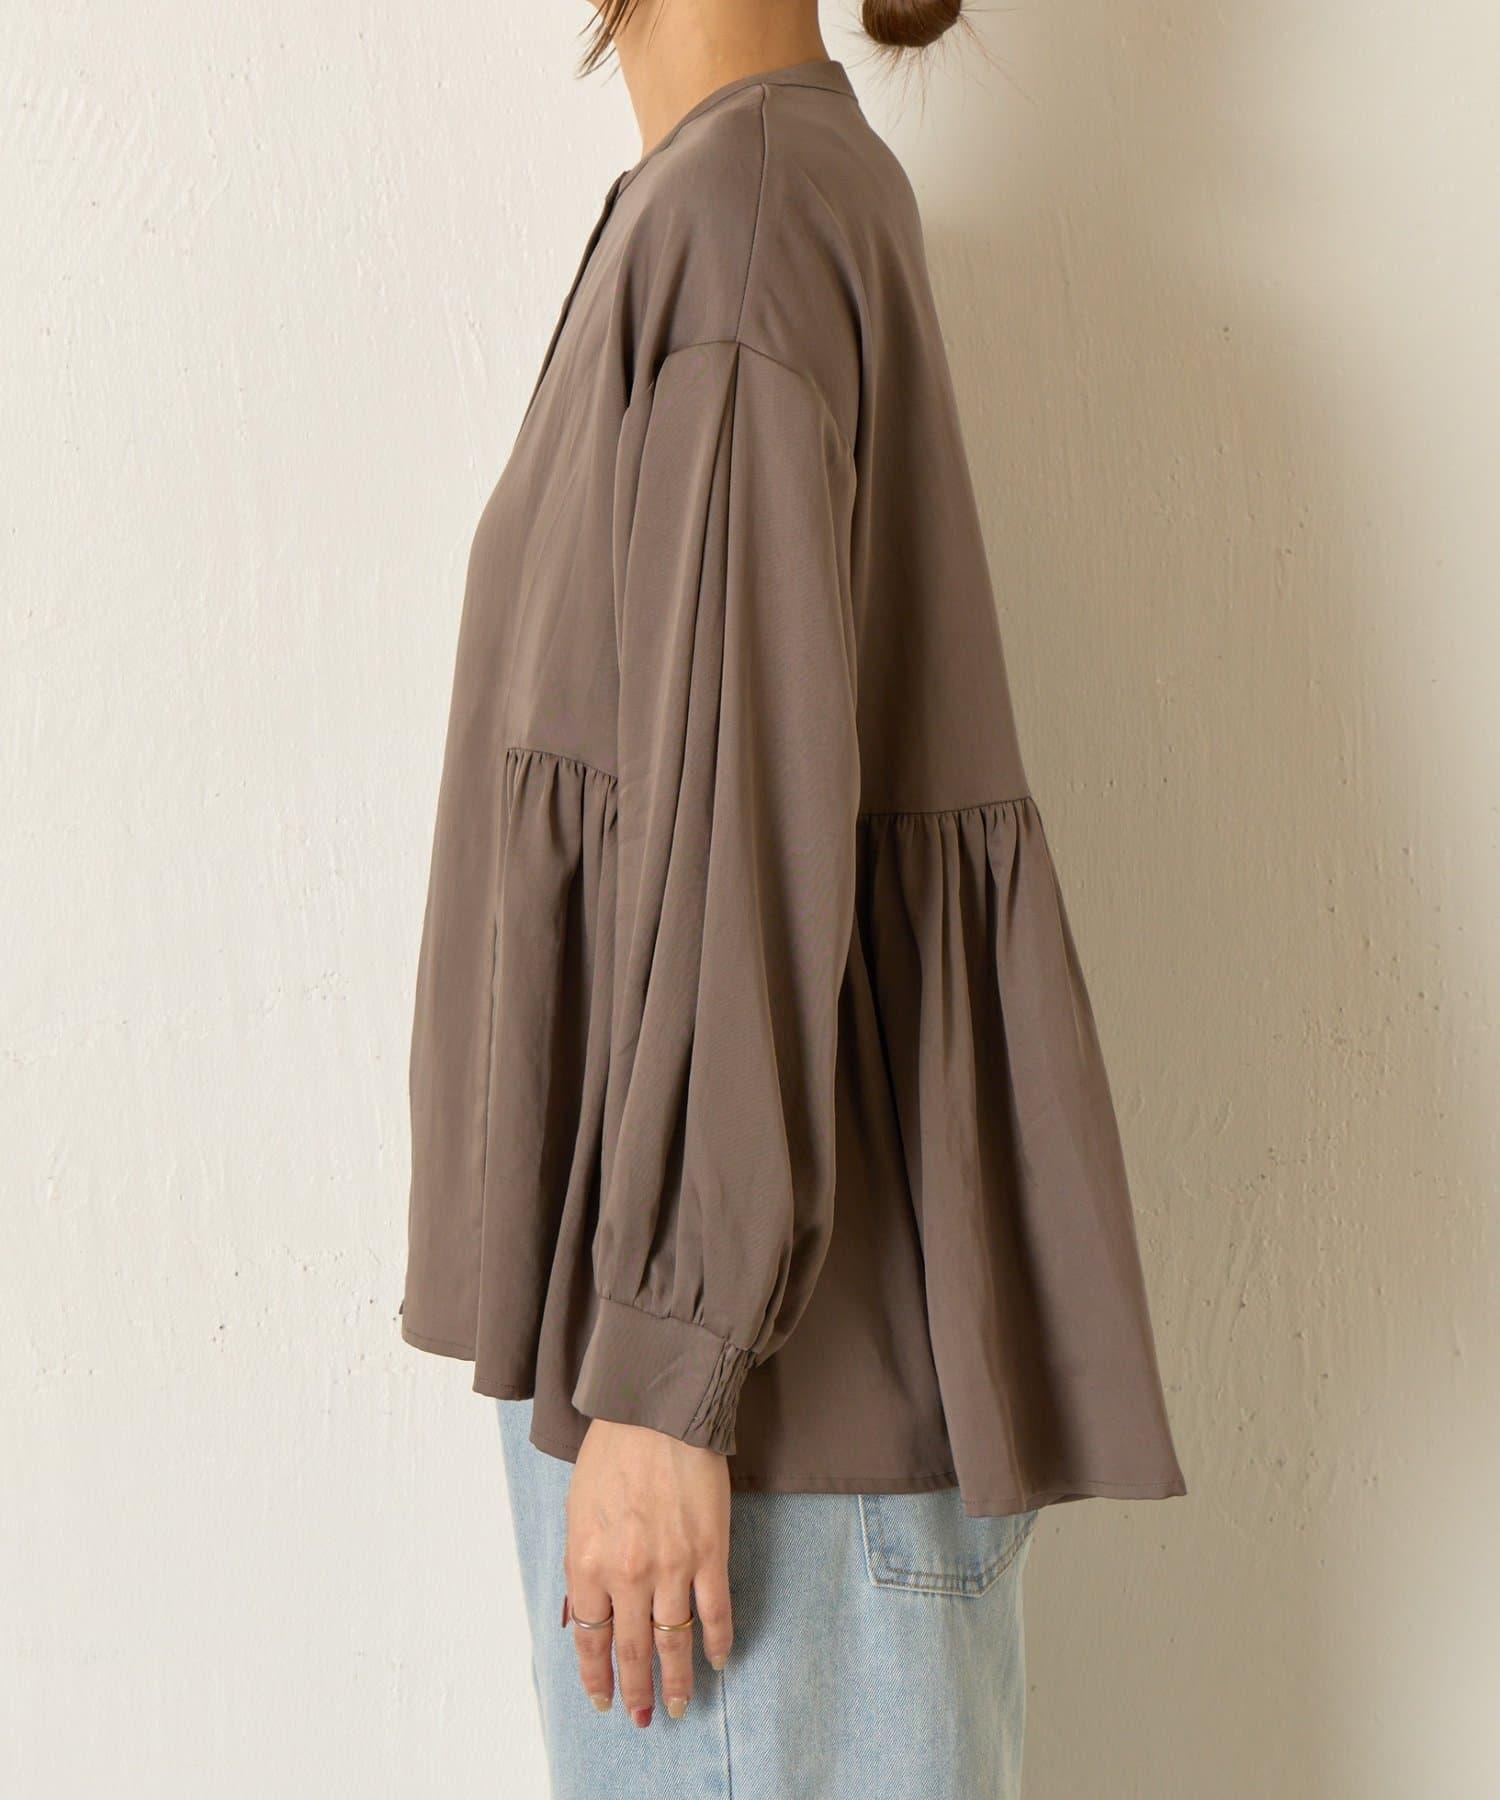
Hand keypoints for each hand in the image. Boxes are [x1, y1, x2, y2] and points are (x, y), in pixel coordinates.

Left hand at [564, 1418, 732, 1725]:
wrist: (658, 1412)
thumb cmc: (612, 1452)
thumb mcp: (577, 1510)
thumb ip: (583, 1562)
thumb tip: (592, 1607)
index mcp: (586, 1563)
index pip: (590, 1638)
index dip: (596, 1675)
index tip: (602, 1699)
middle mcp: (626, 1575)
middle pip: (632, 1650)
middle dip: (635, 1692)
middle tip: (641, 1717)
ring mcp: (671, 1567)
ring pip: (674, 1643)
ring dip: (677, 1681)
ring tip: (679, 1705)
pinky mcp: (709, 1553)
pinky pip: (715, 1612)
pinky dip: (718, 1643)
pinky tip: (718, 1660)